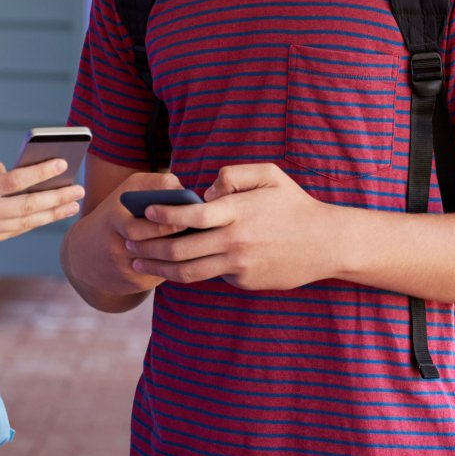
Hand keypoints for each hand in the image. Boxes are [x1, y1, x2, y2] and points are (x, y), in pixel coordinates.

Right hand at [0, 157, 83, 247]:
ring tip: (72, 206)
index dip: (40, 172)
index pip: (14, 182)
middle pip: (27, 207)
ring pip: (24, 223)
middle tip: (79, 191)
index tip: (62, 162)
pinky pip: (12, 231)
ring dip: (51, 215)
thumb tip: (14, 174)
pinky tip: (48, 215)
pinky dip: (32, 223)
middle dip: (57, 199)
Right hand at [64, 172, 189, 298]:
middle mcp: (114, 244)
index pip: (139, 224)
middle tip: (197, 231)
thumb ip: (156, 184)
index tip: (186, 218)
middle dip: (174, 238)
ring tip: (198, 242)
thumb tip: (184, 189)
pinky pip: (158, 275)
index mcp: (113, 218)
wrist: (86, 254)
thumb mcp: (129, 191)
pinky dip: (174, 266)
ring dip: (178, 254)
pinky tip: (187, 257)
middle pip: (150, 246)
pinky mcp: (130, 282)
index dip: (165, 222)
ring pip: (158, 263)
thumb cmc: (118, 213)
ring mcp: (121, 266)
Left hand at [126, 163, 336, 290]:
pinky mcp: (244, 281)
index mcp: (238, 211)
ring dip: (159, 267)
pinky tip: (175, 267)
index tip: (145, 212)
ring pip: (189, 271)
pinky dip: (191, 272)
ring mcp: (239, 264)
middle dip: (149, 246)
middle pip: (181, 248)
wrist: (326, 243)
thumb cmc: (294, 205)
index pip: (191, 216)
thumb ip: (234, 174)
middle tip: (128, 242)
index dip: (164, 215)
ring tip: (140, 262)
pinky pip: (212, 276)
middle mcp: (235, 240)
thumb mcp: (270, 175)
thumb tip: (206, 190)